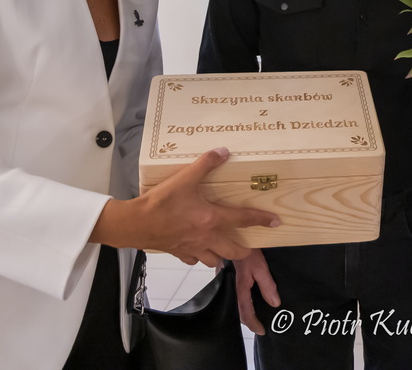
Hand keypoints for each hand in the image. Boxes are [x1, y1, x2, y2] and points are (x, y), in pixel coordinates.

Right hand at [91, 147, 279, 265]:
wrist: (135, 223)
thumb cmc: (161, 201)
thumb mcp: (185, 177)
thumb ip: (205, 163)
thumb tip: (223, 151)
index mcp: (212, 218)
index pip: (243, 219)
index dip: (261, 220)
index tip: (276, 222)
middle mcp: (206, 237)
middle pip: (233, 251)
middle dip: (244, 251)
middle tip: (249, 247)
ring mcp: (192, 248)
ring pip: (214, 260)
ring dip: (221, 256)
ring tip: (223, 249)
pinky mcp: (178, 253)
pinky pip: (193, 260)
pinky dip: (198, 257)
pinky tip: (196, 250)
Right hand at [233, 249, 279, 334]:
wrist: (233, 234)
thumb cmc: (248, 249)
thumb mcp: (261, 266)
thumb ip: (267, 285)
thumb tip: (275, 304)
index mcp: (240, 288)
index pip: (245, 312)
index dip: (254, 324)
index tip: (262, 331)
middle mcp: (231, 287)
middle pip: (238, 309)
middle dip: (248, 319)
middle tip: (259, 324)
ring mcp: (227, 281)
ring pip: (235, 301)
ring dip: (244, 309)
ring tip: (255, 313)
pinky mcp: (226, 275)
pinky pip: (233, 291)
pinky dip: (241, 298)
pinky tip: (248, 296)